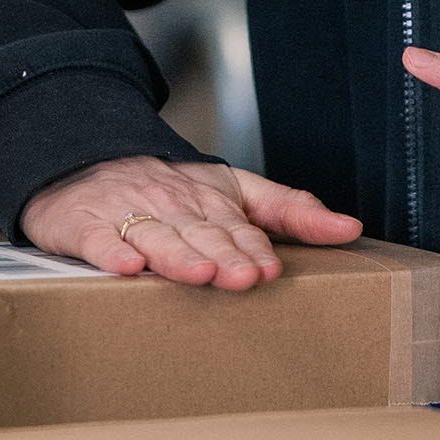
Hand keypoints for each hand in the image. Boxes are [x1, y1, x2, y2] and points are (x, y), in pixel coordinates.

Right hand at [20, 155, 361, 289]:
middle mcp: (174, 207)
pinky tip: (126, 266)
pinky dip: (111, 252)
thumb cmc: (173, 188)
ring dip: (178, 255)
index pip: (237, 228)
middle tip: (244, 278)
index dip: (252, 247)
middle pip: (201, 234)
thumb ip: (293, 210)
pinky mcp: (87, 226)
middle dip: (224, 255)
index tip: (270, 268)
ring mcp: (129, 215)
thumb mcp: (236, 190)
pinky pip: (99, 240)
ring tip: (200, 274)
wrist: (90, 162)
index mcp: (213, 201)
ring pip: (157, 237)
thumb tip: (352, 228)